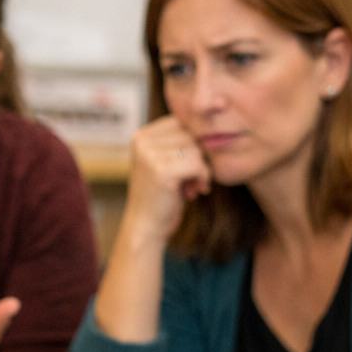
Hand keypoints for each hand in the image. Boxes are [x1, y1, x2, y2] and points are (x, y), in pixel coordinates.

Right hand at [123, 115, 211, 245]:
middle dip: (197, 158)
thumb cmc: (161, 195)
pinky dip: (202, 177)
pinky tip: (195, 191)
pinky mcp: (161, 170)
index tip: (187, 167)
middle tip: (192, 180)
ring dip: (201, 169)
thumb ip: (178, 143)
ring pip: (195, 149)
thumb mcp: (164, 162)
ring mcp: (149, 155)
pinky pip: (197, 163)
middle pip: (189, 135)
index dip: (190, 145)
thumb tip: (211, 124)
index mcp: (141, 136)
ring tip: (192, 186)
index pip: (180, 124)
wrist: (146, 227)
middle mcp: (142, 141)